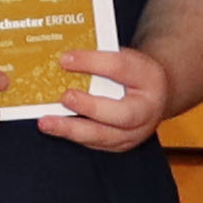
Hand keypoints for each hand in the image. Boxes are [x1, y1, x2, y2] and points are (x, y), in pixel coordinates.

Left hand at [37, 45, 170, 153]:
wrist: (155, 94)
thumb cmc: (133, 74)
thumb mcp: (125, 58)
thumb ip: (100, 59)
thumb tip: (63, 58)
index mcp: (149, 78)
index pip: (120, 68)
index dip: (91, 62)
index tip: (65, 59)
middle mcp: (148, 109)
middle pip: (122, 114)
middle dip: (90, 107)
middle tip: (65, 97)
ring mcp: (137, 132)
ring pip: (105, 135)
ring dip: (72, 129)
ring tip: (47, 122)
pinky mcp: (122, 144)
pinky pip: (95, 143)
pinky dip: (73, 135)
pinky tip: (55, 127)